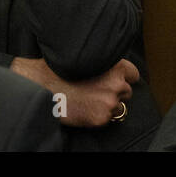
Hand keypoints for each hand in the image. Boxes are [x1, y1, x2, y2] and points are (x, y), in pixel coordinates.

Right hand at [12, 56, 139, 127]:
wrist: (42, 86)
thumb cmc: (58, 69)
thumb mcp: (83, 58)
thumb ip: (100, 60)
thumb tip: (108, 62)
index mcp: (115, 65)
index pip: (133, 74)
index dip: (123, 77)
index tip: (114, 79)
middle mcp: (116, 84)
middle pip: (126, 92)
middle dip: (115, 92)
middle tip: (96, 90)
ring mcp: (110, 102)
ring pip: (118, 107)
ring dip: (107, 104)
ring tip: (88, 99)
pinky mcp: (101, 117)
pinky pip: (106, 118)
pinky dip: (98, 115)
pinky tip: (84, 108)